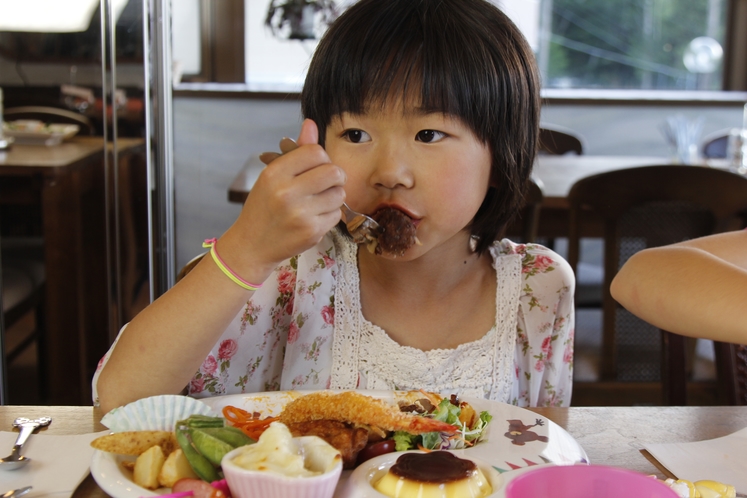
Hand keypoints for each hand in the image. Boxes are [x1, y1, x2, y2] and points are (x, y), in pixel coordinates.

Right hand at [220, 119, 345, 280]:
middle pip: (333, 172)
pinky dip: (330, 215)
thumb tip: (311, 123)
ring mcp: (301, 214)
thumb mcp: (273, 176)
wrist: (252, 245)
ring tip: (318, 201)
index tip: (317, 167)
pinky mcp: (312, 231)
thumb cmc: (264, 206)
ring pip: (339, 194)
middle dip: (334, 176)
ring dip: (333, 196)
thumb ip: (296, 151)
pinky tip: (315, 217)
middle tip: (326, 183)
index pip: (315, 152)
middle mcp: (287, 193)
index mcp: (275, 173)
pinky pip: (337, 214)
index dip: (321, 158)